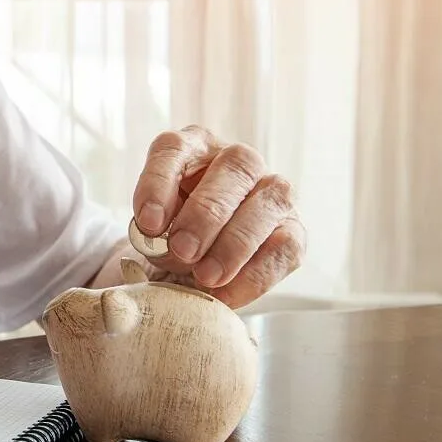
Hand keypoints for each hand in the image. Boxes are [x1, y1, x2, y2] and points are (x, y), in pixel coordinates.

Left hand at [131, 125, 305, 308]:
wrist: (198, 264)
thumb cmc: (170, 235)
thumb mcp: (153, 228)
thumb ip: (153, 231)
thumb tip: (161, 244)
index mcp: (194, 147)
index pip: (176, 148)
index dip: (159, 183)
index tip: (148, 223)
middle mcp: (238, 161)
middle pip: (234, 167)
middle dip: (206, 212)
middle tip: (182, 249)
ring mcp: (272, 191)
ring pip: (269, 200)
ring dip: (235, 242)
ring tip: (205, 276)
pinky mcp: (293, 229)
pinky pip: (284, 247)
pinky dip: (253, 275)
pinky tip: (225, 294)